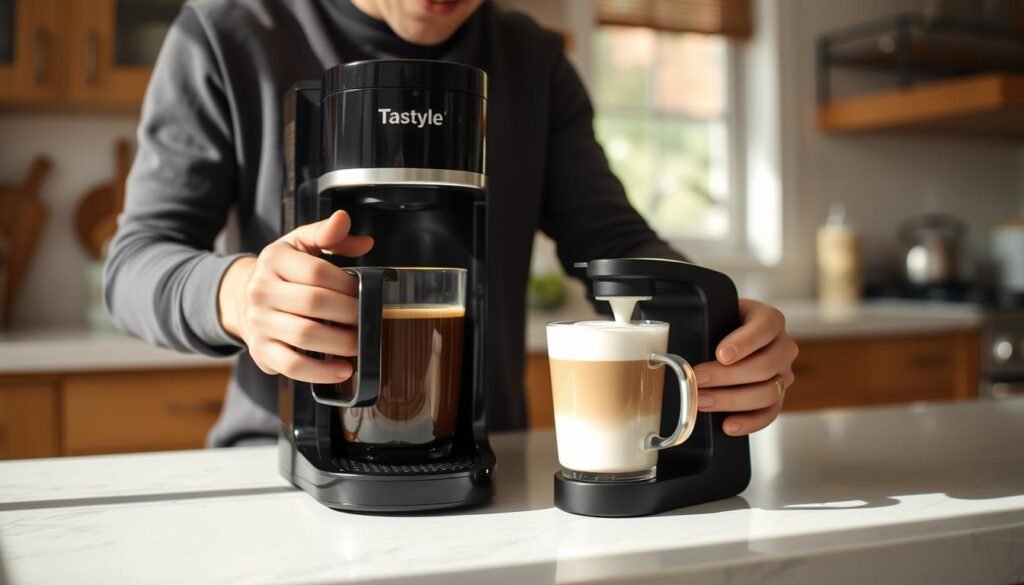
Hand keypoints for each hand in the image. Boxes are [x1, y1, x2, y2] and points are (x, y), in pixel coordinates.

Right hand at [218, 211, 373, 382]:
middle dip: (350, 313)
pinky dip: (321, 371)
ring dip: (341, 342)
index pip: (318, 271)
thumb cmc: (283, 272)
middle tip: (369, 319)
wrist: (242, 298)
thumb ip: (329, 235)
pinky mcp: (261, 351)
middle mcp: (261, 290)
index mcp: (274, 259)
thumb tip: (365, 241)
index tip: (365, 292)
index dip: (348, 284)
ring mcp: (259, 322)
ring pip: (305, 334)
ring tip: (361, 343)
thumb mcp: (301, 244)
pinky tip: (342, 368)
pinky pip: (292, 365)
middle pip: (314, 303)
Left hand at [693, 299, 797, 435]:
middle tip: (698, 379)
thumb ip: (705, 324)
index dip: (744, 343)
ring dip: (732, 400)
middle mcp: (782, 347)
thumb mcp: (715, 317)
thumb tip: (677, 345)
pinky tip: (727, 425)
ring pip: (769, 392)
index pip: (764, 328)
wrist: (727, 339)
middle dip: (728, 376)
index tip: (721, 354)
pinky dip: (749, 422)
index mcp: (769, 320)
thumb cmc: (720, 326)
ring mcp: (783, 374)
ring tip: (702, 401)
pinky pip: (769, 414)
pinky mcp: (778, 397)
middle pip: (766, 365)